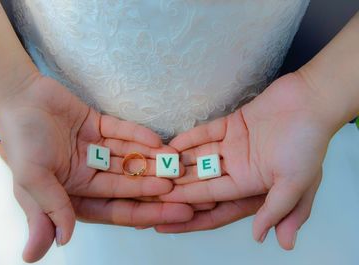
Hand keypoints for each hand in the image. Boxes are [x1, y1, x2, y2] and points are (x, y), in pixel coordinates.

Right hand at [0, 76, 193, 261]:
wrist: (17, 97)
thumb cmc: (21, 141)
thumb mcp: (32, 181)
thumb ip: (49, 211)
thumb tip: (60, 244)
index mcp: (75, 192)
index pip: (116, 208)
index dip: (146, 212)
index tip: (177, 214)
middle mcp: (89, 173)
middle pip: (130, 185)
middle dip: (158, 189)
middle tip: (190, 192)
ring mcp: (95, 149)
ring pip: (130, 158)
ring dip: (153, 162)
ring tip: (179, 165)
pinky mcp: (99, 126)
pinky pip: (123, 132)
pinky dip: (140, 136)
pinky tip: (160, 142)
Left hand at [158, 72, 332, 249]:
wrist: (313, 101)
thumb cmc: (308, 143)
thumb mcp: (297, 183)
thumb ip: (277, 210)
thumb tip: (261, 238)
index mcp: (252, 183)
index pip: (213, 198)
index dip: (188, 204)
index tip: (165, 210)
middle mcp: (240, 166)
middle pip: (201, 178)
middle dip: (177, 184)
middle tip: (150, 189)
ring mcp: (234, 145)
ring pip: (200, 156)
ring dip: (179, 160)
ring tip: (154, 166)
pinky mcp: (232, 124)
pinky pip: (206, 133)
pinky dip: (189, 138)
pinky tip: (170, 144)